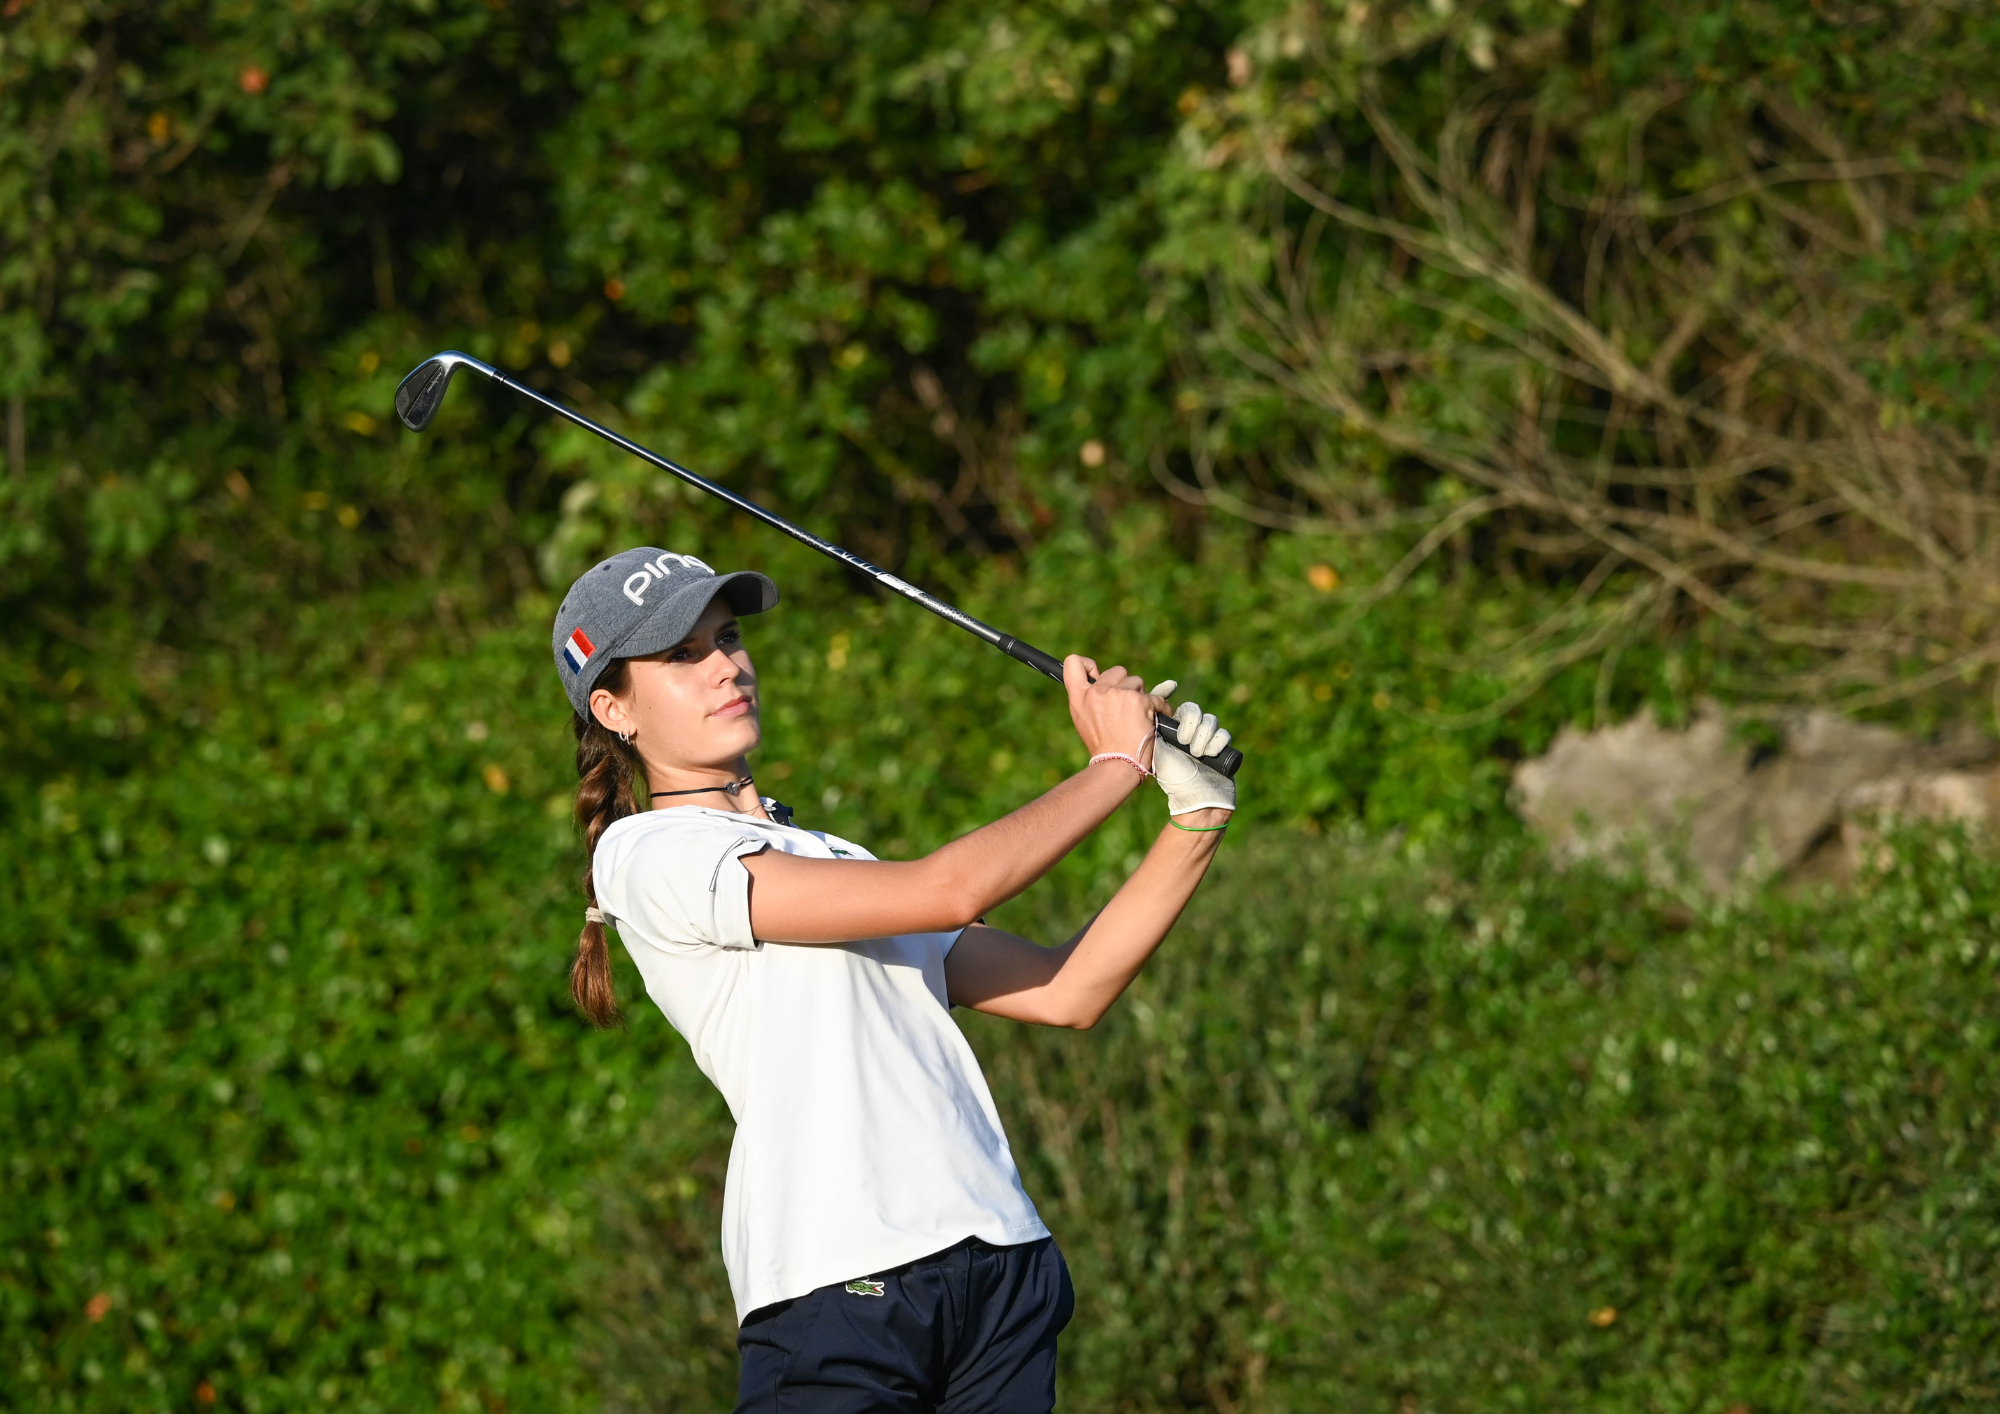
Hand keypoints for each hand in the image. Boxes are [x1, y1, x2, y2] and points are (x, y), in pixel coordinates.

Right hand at [1063, 654, 1158, 765]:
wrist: (1117, 765)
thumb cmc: (1104, 747)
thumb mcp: (1085, 720)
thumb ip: (1091, 698)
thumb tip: (1110, 683)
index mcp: (1079, 697)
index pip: (1074, 662)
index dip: (1088, 664)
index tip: (1098, 674)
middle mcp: (1097, 692)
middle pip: (1117, 671)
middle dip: (1125, 685)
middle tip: (1125, 708)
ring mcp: (1118, 694)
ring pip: (1137, 682)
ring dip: (1141, 698)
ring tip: (1137, 718)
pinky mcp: (1138, 701)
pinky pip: (1156, 698)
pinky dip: (1160, 708)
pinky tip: (1155, 719)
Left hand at [1153, 700, 1235, 814]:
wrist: (1196, 801)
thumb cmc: (1175, 779)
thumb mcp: (1160, 753)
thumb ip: (1157, 731)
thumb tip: (1156, 711)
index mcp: (1176, 732)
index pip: (1182, 709)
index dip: (1183, 713)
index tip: (1178, 724)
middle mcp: (1193, 733)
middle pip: (1196, 711)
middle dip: (1192, 726)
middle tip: (1186, 745)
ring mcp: (1209, 740)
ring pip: (1211, 720)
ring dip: (1203, 736)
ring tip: (1198, 754)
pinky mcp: (1223, 749)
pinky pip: (1224, 734)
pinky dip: (1217, 742)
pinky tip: (1211, 754)